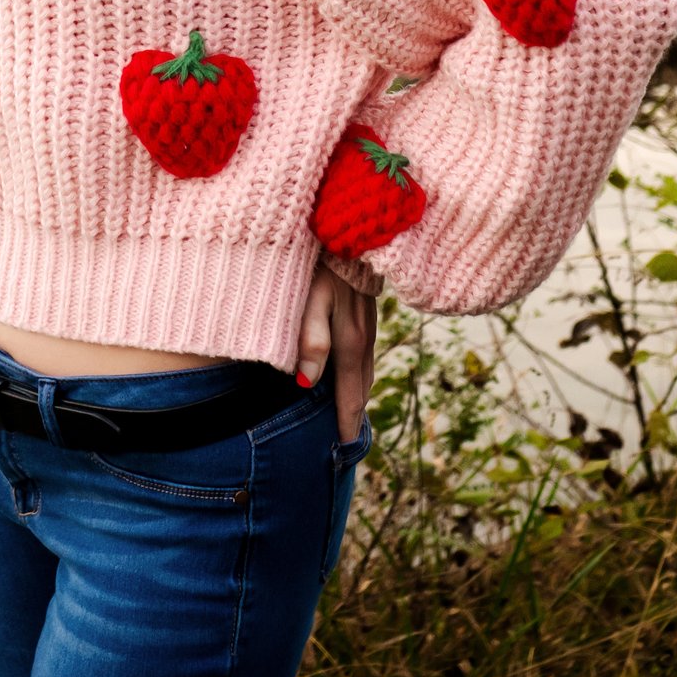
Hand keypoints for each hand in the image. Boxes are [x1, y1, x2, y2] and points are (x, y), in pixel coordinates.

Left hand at [298, 261, 377, 444]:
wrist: (347, 228)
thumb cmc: (320, 263)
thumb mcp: (310, 300)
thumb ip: (310, 340)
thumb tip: (308, 383)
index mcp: (351, 341)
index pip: (349, 393)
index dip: (345, 421)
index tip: (342, 448)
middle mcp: (365, 336)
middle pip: (362, 385)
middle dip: (354, 412)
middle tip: (346, 441)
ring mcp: (369, 322)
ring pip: (366, 369)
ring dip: (358, 392)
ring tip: (349, 413)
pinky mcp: (366, 310)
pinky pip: (365, 352)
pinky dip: (359, 371)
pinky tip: (351, 372)